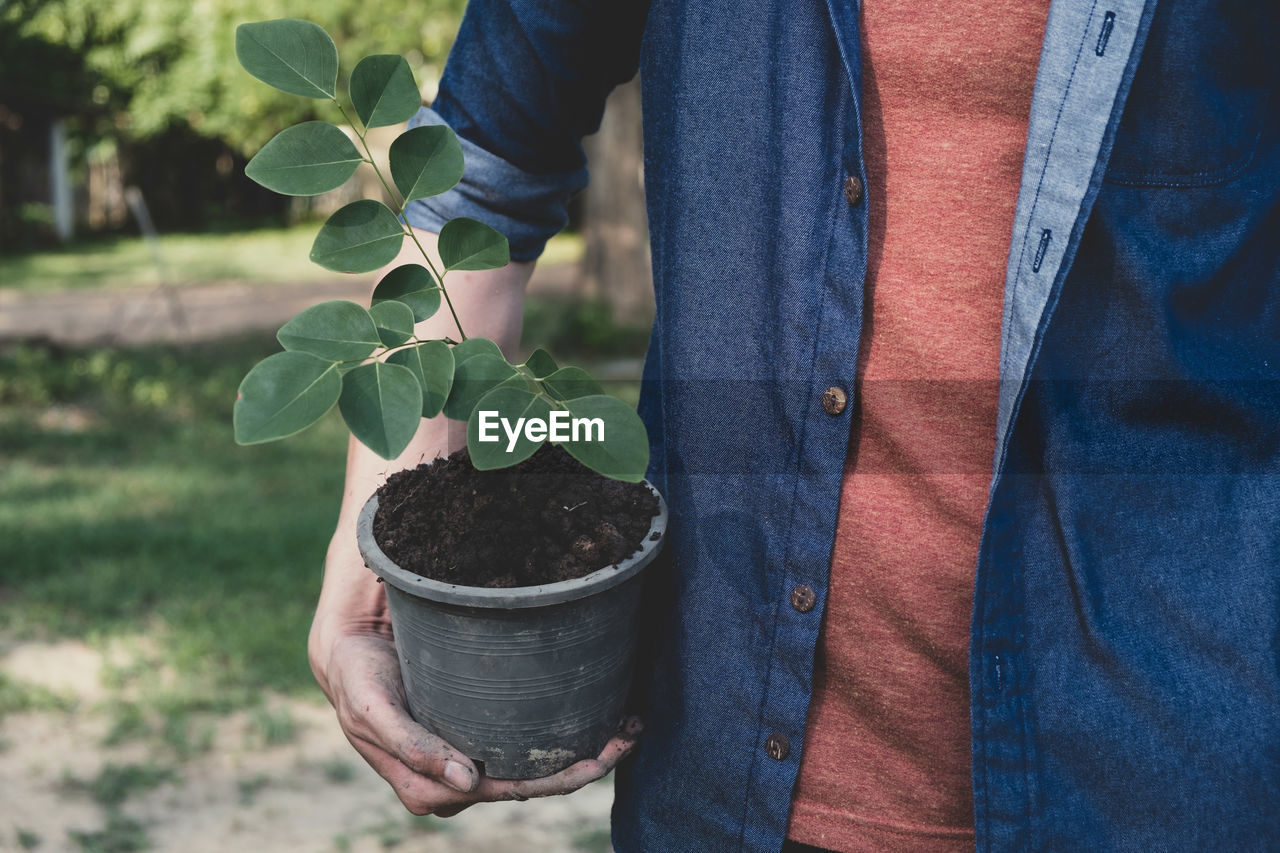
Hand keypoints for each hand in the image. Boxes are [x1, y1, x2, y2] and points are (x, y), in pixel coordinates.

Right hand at [314, 629, 642, 816]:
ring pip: (532, 770)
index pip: (510, 791)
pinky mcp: (473, 739)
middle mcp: (455, 784)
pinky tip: (597, 717)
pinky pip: (522, 748)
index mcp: (431, 788)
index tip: (600, 754)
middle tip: (630, 733)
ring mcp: (467, 765)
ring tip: (627, 725)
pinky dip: (561, 736)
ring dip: (581, 752)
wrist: (348, 657)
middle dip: (584, 766)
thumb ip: (412, 747)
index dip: (559, 779)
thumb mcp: (373, 711)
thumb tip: (464, 782)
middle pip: (531, 784)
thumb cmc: (360, 681)